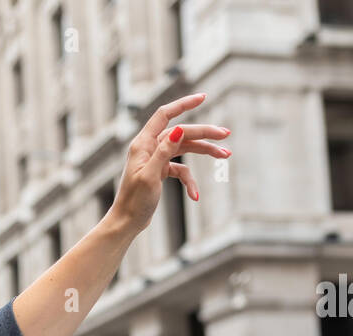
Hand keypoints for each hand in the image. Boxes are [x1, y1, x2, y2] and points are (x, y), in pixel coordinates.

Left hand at [111, 91, 231, 232]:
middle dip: (204, 133)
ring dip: (204, 151)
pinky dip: (189, 180)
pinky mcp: (160, 172)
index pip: (164, 115)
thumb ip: (164, 152)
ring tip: (225, 155)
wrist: (126, 222)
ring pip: (185, 148)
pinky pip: (181, 170)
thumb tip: (179, 129)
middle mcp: (149, 148)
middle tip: (226, 135)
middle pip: (181, 133)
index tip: (203, 97)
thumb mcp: (150, 176)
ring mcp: (156, 159)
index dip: (183, 104)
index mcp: (143, 144)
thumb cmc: (134, 201)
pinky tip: (195, 195)